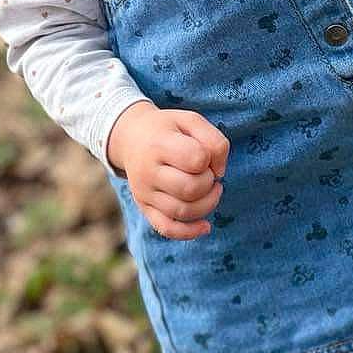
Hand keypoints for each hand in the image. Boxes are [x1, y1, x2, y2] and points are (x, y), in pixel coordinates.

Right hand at [106, 101, 228, 239]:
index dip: (210, 158)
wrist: (132, 137)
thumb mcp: (191, 120)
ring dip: (208, 204)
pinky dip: (190, 232)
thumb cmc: (168, 129)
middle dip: (209, 182)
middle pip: (190, 189)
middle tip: (208, 173)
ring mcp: (144, 193)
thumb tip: (220, 173)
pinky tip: (206, 226)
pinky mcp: (145, 208)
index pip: (196, 159)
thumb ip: (214, 141)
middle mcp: (147, 171)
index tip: (207, 154)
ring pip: (183, 211)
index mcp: (158, 144)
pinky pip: (167, 229)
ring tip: (210, 189)